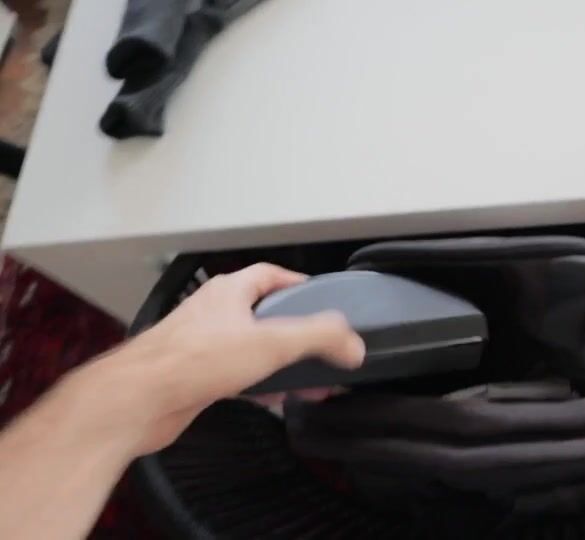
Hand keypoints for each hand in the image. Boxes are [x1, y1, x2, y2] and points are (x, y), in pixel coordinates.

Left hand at [53, 263, 364, 457]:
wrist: (138, 401)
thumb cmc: (187, 362)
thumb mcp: (271, 342)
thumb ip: (318, 337)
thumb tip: (352, 341)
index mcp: (229, 293)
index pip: (270, 275)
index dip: (297, 284)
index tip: (318, 297)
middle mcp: (213, 315)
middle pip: (262, 314)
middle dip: (294, 331)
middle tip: (318, 345)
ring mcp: (202, 346)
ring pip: (250, 348)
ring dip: (277, 362)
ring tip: (304, 378)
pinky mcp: (195, 378)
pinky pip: (236, 377)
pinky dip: (258, 386)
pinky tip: (271, 398)